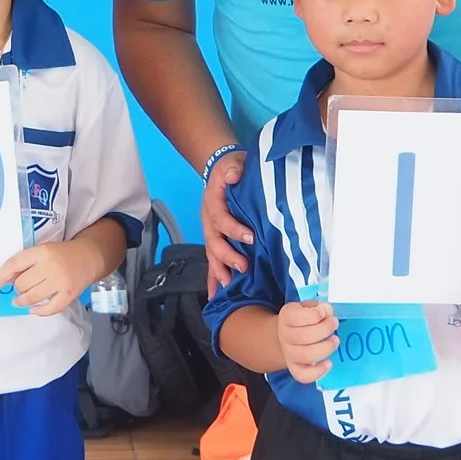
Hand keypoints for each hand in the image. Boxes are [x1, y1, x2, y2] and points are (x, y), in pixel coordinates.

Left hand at [0, 242, 105, 317]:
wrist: (89, 256)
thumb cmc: (61, 254)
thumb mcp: (42, 251)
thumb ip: (25, 263)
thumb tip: (5, 279)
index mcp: (41, 252)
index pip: (14, 264)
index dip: (1, 277)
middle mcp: (50, 266)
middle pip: (22, 284)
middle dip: (17, 288)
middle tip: (19, 288)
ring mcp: (61, 281)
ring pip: (32, 297)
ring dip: (22, 301)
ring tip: (20, 301)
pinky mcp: (69, 295)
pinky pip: (49, 309)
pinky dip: (39, 311)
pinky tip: (33, 309)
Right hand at [200, 150, 253, 291]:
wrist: (223, 171)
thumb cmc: (232, 170)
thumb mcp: (233, 163)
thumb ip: (233, 168)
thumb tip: (233, 174)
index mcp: (213, 202)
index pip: (220, 217)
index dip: (233, 228)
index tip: (251, 237)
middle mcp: (209, 220)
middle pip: (213, 241)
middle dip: (227, 256)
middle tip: (243, 266)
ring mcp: (211, 232)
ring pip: (211, 254)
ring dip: (218, 270)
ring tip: (228, 285)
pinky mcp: (215, 240)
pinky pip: (212, 262)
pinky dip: (212, 279)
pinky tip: (215, 296)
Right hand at [275, 299, 338, 384]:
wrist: (287, 334)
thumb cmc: (303, 318)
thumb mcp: (308, 307)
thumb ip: (317, 307)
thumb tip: (328, 310)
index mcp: (287, 316)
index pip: (295, 317)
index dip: (312, 315)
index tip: (324, 312)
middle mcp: (285, 336)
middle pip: (302, 337)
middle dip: (323, 330)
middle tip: (335, 323)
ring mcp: (289, 353)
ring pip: (305, 355)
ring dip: (325, 348)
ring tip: (335, 340)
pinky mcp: (295, 368)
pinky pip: (303, 375)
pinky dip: (317, 372)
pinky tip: (328, 363)